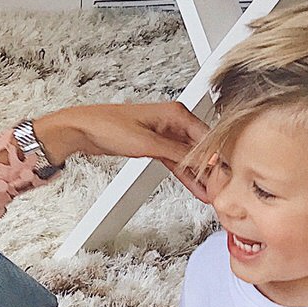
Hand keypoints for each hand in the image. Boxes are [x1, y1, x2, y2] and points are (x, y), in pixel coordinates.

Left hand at [34, 103, 210, 201]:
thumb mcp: (146, 143)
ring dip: (198, 175)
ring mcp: (164, 132)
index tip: (225, 176)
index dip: (216, 159)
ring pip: (188, 157)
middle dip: (210, 169)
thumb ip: (177, 152)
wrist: (82, 129)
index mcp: (175, 113)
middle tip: (221, 189)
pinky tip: (195, 186)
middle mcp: (172, 120)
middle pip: (200, 148)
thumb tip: (201, 160)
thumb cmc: (107, 126)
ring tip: (210, 194)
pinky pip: (175, 160)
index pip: (206, 137)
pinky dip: (184, 173)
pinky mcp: (154, 143)